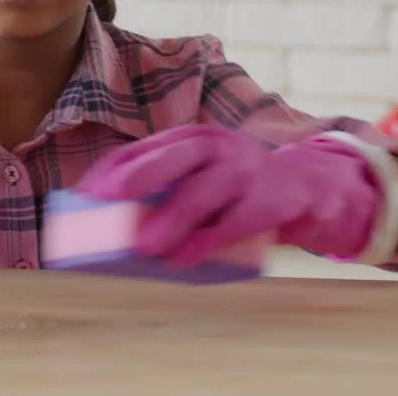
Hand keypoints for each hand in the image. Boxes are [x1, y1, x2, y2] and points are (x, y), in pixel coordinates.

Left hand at [74, 124, 386, 267]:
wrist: (311, 187)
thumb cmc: (239, 187)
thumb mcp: (204, 174)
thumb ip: (168, 189)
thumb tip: (112, 225)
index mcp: (196, 138)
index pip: (148, 147)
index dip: (116, 167)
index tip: (87, 192)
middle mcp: (220, 147)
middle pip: (178, 154)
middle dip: (140, 174)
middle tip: (106, 198)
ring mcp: (247, 171)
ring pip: (206, 189)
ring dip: (172, 217)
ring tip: (142, 247)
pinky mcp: (270, 200)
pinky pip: (234, 221)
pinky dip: (206, 241)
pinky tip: (182, 260)